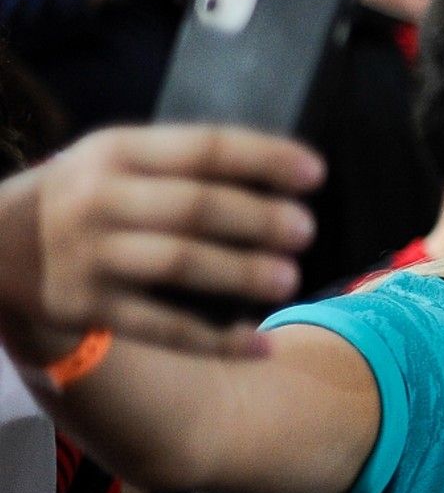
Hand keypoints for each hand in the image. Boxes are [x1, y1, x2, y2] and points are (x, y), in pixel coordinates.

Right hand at [3, 126, 321, 361]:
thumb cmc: (79, 197)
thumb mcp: (111, 160)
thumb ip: (178, 163)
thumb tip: (274, 174)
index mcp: (116, 152)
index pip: (201, 147)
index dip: (263, 157)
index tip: (314, 171)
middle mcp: (103, 200)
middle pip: (195, 207)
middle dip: (257, 218)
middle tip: (305, 229)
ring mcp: (94, 256)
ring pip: (180, 263)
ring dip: (240, 271)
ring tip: (288, 278)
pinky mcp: (89, 307)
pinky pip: (163, 327)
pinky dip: (216, 340)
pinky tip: (259, 345)